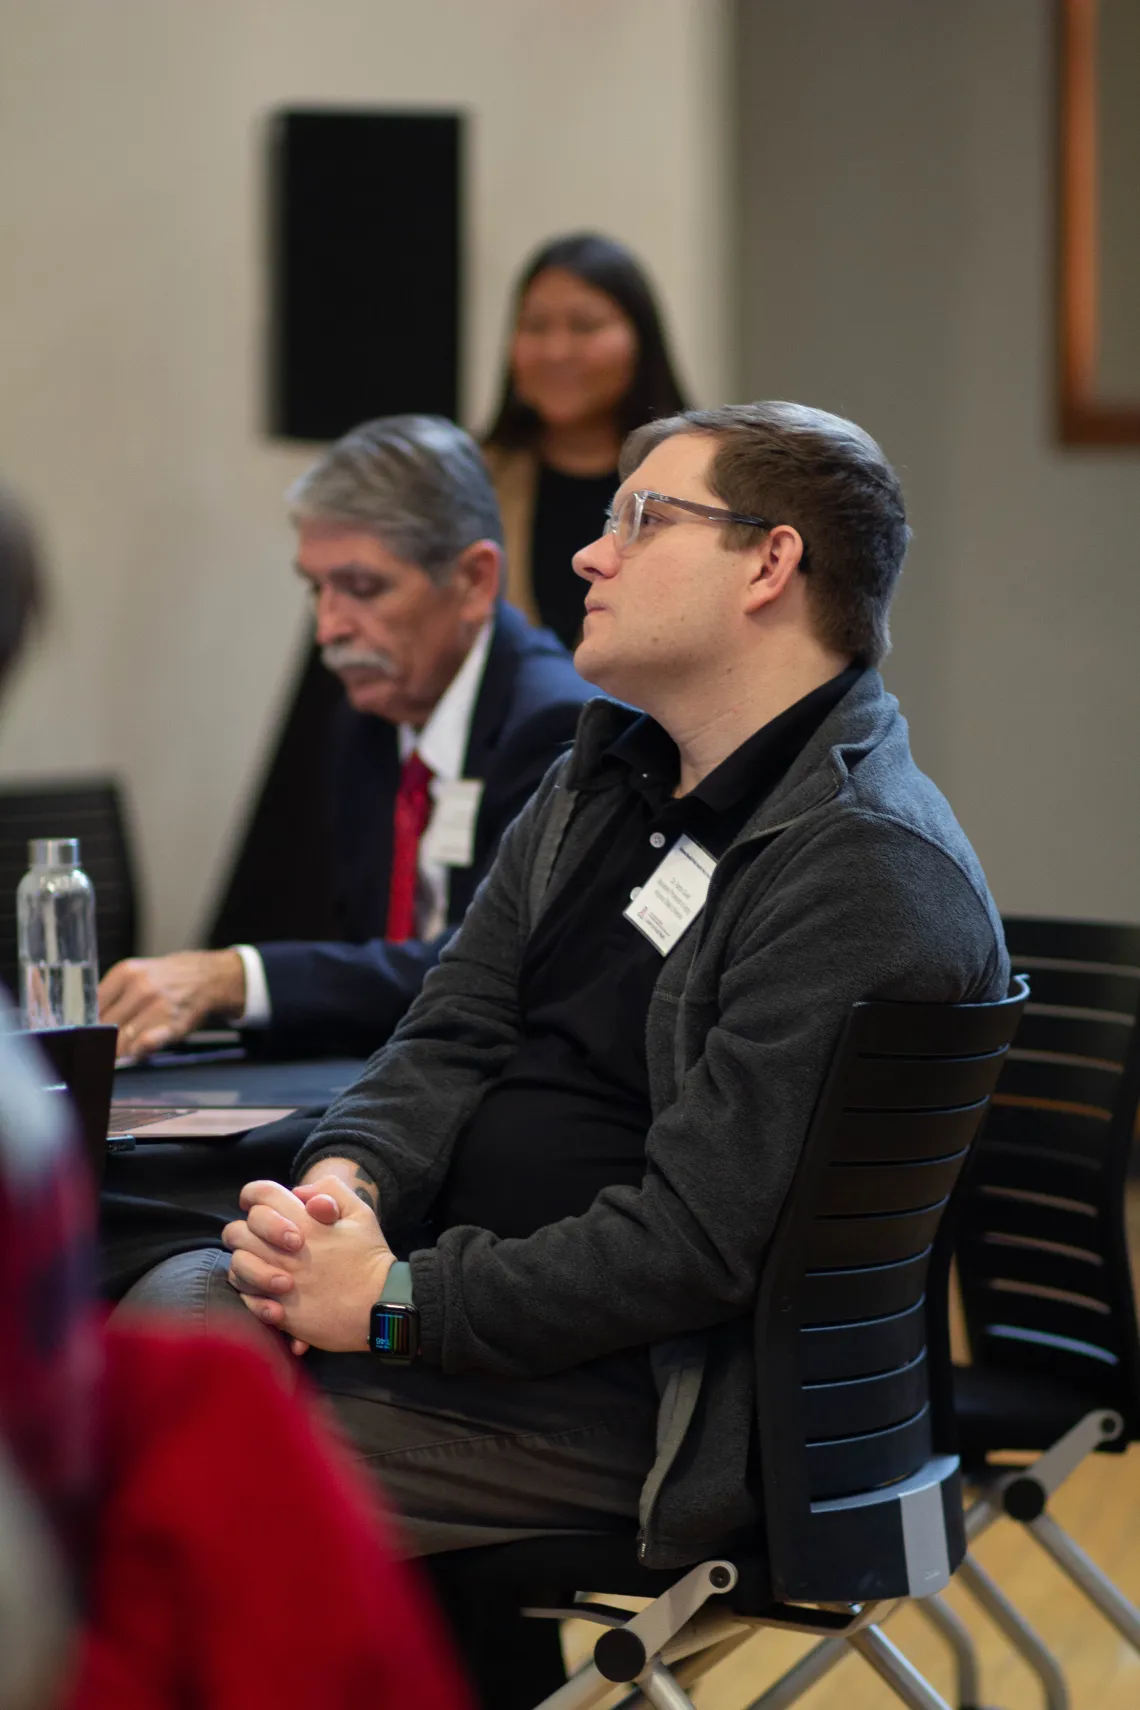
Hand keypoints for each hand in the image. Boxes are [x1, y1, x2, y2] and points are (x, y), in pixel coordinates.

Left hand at [98, 950, 245, 1058]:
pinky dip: (137, 1051)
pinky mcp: (172, 1024)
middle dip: (103, 1039)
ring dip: (119, 1049)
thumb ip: (114, 995)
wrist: (211, 977)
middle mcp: (140, 987)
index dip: (90, 1023)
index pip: (94, 1006)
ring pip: (122, 1038)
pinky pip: (145, 1044)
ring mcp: (158, 1006)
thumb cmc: (171, 979)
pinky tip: (136, 1052)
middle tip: (103, 1046)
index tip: (90, 1033)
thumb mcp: (138, 974)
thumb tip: (91, 1024)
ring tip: (122, 1050)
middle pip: (106, 1025)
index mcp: (126, 972)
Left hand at [223, 1176, 394, 1354]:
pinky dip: (252, 1296)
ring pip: (237, 1265)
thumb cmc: (371, 1259)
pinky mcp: (282, 1313)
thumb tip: (299, 1191)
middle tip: (260, 1240)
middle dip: (246, 1230)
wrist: (381, 1306)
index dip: (252, 1195)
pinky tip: (270, 1296)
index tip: (254, 1205)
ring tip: (264, 1268)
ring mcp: (280, 1283)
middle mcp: (286, 1251)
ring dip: (245, 1263)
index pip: (261, 1195)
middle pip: (238, 1230)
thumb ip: (331, 1191)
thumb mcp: (361, 1214)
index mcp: (305, 1223)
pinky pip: (248, 1299)